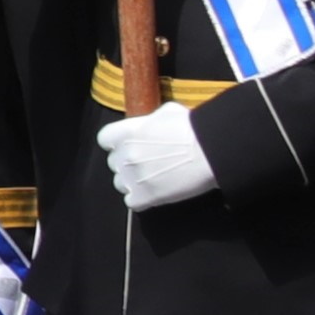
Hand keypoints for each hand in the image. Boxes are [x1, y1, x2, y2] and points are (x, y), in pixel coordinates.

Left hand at [97, 106, 214, 212]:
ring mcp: (132, 178)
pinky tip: (155, 192)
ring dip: (133, 182)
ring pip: (121, 184)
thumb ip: (150, 120)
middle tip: (149, 162)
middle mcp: (124, 156)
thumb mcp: (167, 113)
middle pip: (114, 163)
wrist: (209, 152)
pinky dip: (141, 199)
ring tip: (154, 178)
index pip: (105, 139)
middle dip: (128, 163)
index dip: (116, 143)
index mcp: (125, 134)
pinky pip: (132, 202)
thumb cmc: (192, 129)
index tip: (127, 144)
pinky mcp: (144, 197)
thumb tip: (151, 124)